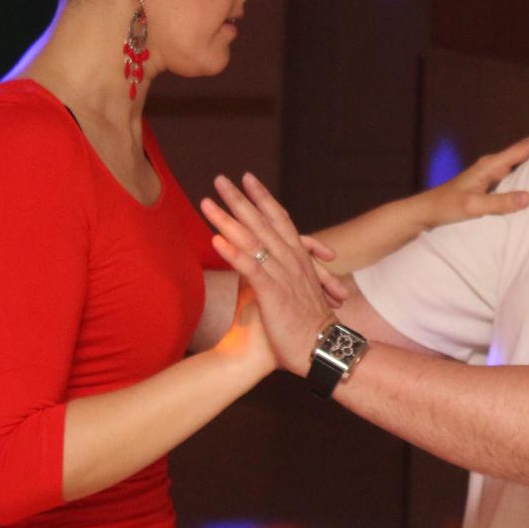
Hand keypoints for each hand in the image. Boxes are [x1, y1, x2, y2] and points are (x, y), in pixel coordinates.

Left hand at [201, 174, 336, 375]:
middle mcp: (291, 260)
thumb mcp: (294, 291)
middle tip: (221, 178)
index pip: (279, 218)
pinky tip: (216, 241)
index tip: (248, 179)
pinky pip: (251, 268)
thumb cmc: (305, 325)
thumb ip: (277, 272)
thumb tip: (256, 263)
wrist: (321, 349)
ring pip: (251, 240)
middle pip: (261, 221)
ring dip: (228, 219)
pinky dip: (233, 252)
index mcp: (297, 258)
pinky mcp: (273, 292)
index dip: (262, 198)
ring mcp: (283, 274)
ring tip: (207, 202)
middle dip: (239, 199)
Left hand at [416, 120, 528, 229]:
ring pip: (522, 152)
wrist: (427, 210)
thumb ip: (500, 203)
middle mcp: (492, 163)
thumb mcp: (473, 207)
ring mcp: (492, 170)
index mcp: (490, 165)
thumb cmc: (447, 207)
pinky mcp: (491, 179)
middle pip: (525, 145)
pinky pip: (518, 164)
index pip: (523, 149)